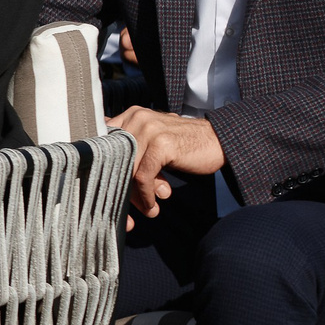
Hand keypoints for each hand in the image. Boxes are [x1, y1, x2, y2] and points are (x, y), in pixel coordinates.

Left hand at [109, 105, 226, 222]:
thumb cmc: (185, 146)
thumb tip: (115, 188)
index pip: (106, 146)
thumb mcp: (154, 148)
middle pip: (114, 159)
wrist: (219, 140)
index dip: (105, 171)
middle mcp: (136, 118)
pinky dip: (145, 194)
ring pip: (127, 169)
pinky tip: (152, 204)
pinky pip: (143, 176)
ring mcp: (148, 130)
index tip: (110, 192)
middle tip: (128, 207)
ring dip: (134, 195)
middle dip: (119, 186)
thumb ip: (134, 161)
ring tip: (146, 208)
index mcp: (130, 116)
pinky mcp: (160, 144)